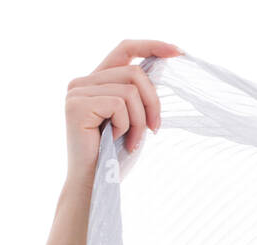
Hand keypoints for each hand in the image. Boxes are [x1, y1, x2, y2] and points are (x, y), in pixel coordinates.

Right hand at [64, 38, 183, 181]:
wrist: (95, 186)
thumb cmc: (114, 158)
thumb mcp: (134, 120)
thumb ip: (139, 94)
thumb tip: (160, 69)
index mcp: (95, 82)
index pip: (125, 50)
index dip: (152, 46)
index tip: (179, 52)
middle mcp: (82, 82)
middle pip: (135, 72)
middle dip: (153, 103)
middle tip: (155, 130)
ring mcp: (77, 91)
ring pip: (130, 89)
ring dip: (139, 120)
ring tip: (132, 142)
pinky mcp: (76, 104)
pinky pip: (119, 103)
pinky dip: (126, 126)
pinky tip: (116, 140)